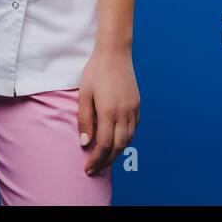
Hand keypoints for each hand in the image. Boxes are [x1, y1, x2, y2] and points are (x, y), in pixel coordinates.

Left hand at [77, 46, 138, 176]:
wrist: (115, 52)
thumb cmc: (95, 71)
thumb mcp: (84, 94)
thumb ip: (84, 119)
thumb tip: (85, 143)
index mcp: (109, 112)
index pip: (103, 145)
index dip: (96, 160)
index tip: (88, 169)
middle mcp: (124, 114)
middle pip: (118, 147)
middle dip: (106, 161)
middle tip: (95, 169)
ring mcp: (133, 109)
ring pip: (128, 140)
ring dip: (117, 152)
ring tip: (105, 158)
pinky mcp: (137, 104)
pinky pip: (134, 128)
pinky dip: (125, 139)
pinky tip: (116, 140)